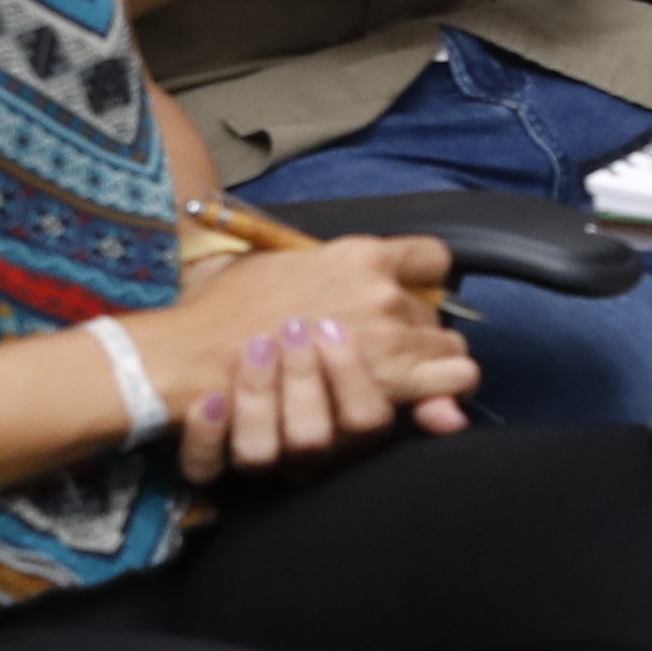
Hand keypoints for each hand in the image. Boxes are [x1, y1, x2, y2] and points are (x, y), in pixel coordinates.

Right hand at [139, 227, 473, 486]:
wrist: (199, 357)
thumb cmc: (227, 311)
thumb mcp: (274, 263)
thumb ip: (320, 268)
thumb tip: (339, 278)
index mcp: (357, 255)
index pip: (432, 257)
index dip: (424, 278)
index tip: (411, 294)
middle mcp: (381, 291)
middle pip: (437, 311)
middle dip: (419, 330)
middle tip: (389, 347)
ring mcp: (389, 335)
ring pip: (451, 349)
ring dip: (434, 363)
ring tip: (405, 375)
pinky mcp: (392, 380)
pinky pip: (452, 381)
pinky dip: (443, 391)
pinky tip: (422, 395)